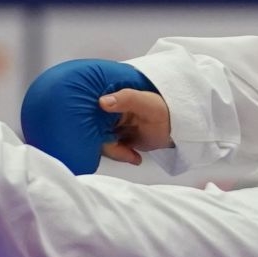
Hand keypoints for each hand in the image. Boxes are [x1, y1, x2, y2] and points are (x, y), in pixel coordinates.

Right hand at [20, 58, 160, 173]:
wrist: (175, 127)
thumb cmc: (161, 109)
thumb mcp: (145, 102)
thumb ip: (126, 99)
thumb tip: (103, 101)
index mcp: (111, 98)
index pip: (89, 108)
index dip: (84, 118)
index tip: (82, 129)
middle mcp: (107, 112)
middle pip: (92, 128)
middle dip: (102, 142)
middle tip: (118, 147)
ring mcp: (112, 127)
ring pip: (101, 142)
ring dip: (116, 151)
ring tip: (132, 154)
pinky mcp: (118, 140)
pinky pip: (112, 151)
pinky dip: (123, 156)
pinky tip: (136, 158)